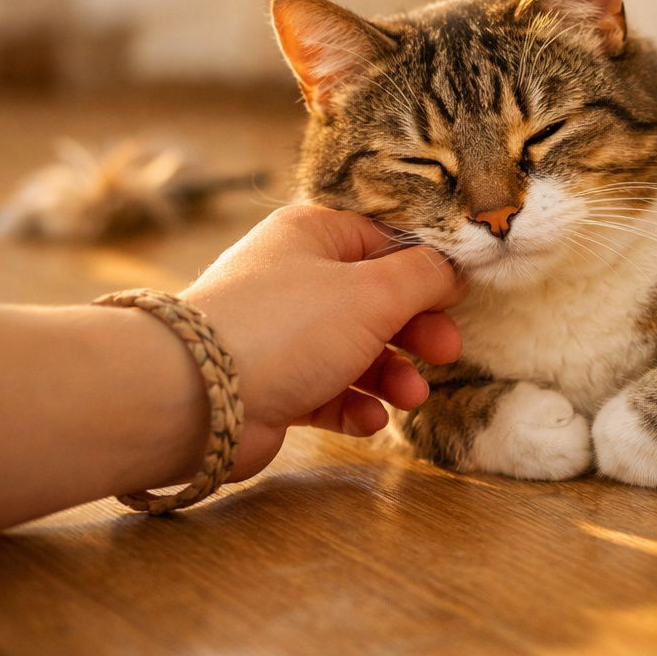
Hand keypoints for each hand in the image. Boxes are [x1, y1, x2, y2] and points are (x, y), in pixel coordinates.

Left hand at [181, 205, 465, 479]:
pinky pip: (328, 391)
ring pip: (356, 349)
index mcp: (313, 234)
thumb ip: (425, 276)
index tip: (459, 296)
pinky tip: (368, 420)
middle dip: (415, 330)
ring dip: (391, 374)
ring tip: (408, 398)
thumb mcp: (374, 292)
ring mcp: (282, 333)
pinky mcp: (273, 384)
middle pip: (375, 298)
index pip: (384, 240)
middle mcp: (294, 278)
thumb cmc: (286, 327)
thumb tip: (454, 270)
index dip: (427, 268)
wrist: (197, 398)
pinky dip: (354, 406)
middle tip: (445, 352)